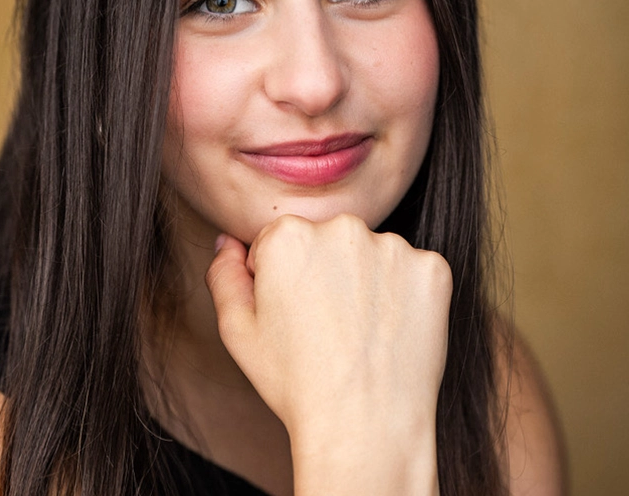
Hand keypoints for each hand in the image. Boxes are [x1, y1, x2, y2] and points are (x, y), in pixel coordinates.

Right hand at [205, 213, 450, 494]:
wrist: (364, 428)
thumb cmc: (294, 382)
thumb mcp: (237, 331)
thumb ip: (224, 275)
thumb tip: (229, 243)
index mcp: (288, 234)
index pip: (281, 240)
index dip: (282, 279)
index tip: (294, 314)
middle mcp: (342, 227)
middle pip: (327, 239)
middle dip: (323, 270)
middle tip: (326, 324)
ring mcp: (392, 246)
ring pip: (370, 253)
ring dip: (365, 280)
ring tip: (359, 331)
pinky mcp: (432, 269)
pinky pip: (411, 271)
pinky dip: (403, 294)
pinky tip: (390, 329)